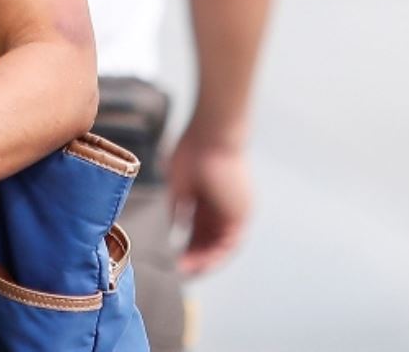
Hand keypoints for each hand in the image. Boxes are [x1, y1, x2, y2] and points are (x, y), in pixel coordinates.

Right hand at [167, 124, 251, 274]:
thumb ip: (175, 210)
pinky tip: (197, 264)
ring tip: (183, 271)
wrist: (211, 137)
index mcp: (205, 201)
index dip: (182, 245)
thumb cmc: (191, 152)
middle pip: (207, 241)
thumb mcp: (176, 186)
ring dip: (202, 261)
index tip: (167, 256)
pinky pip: (229, 245)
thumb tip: (169, 232)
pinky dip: (214, 257)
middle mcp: (220, 210)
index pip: (196, 230)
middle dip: (191, 257)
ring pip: (218, 246)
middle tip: (173, 269)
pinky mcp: (241, 216)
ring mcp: (232, 214)